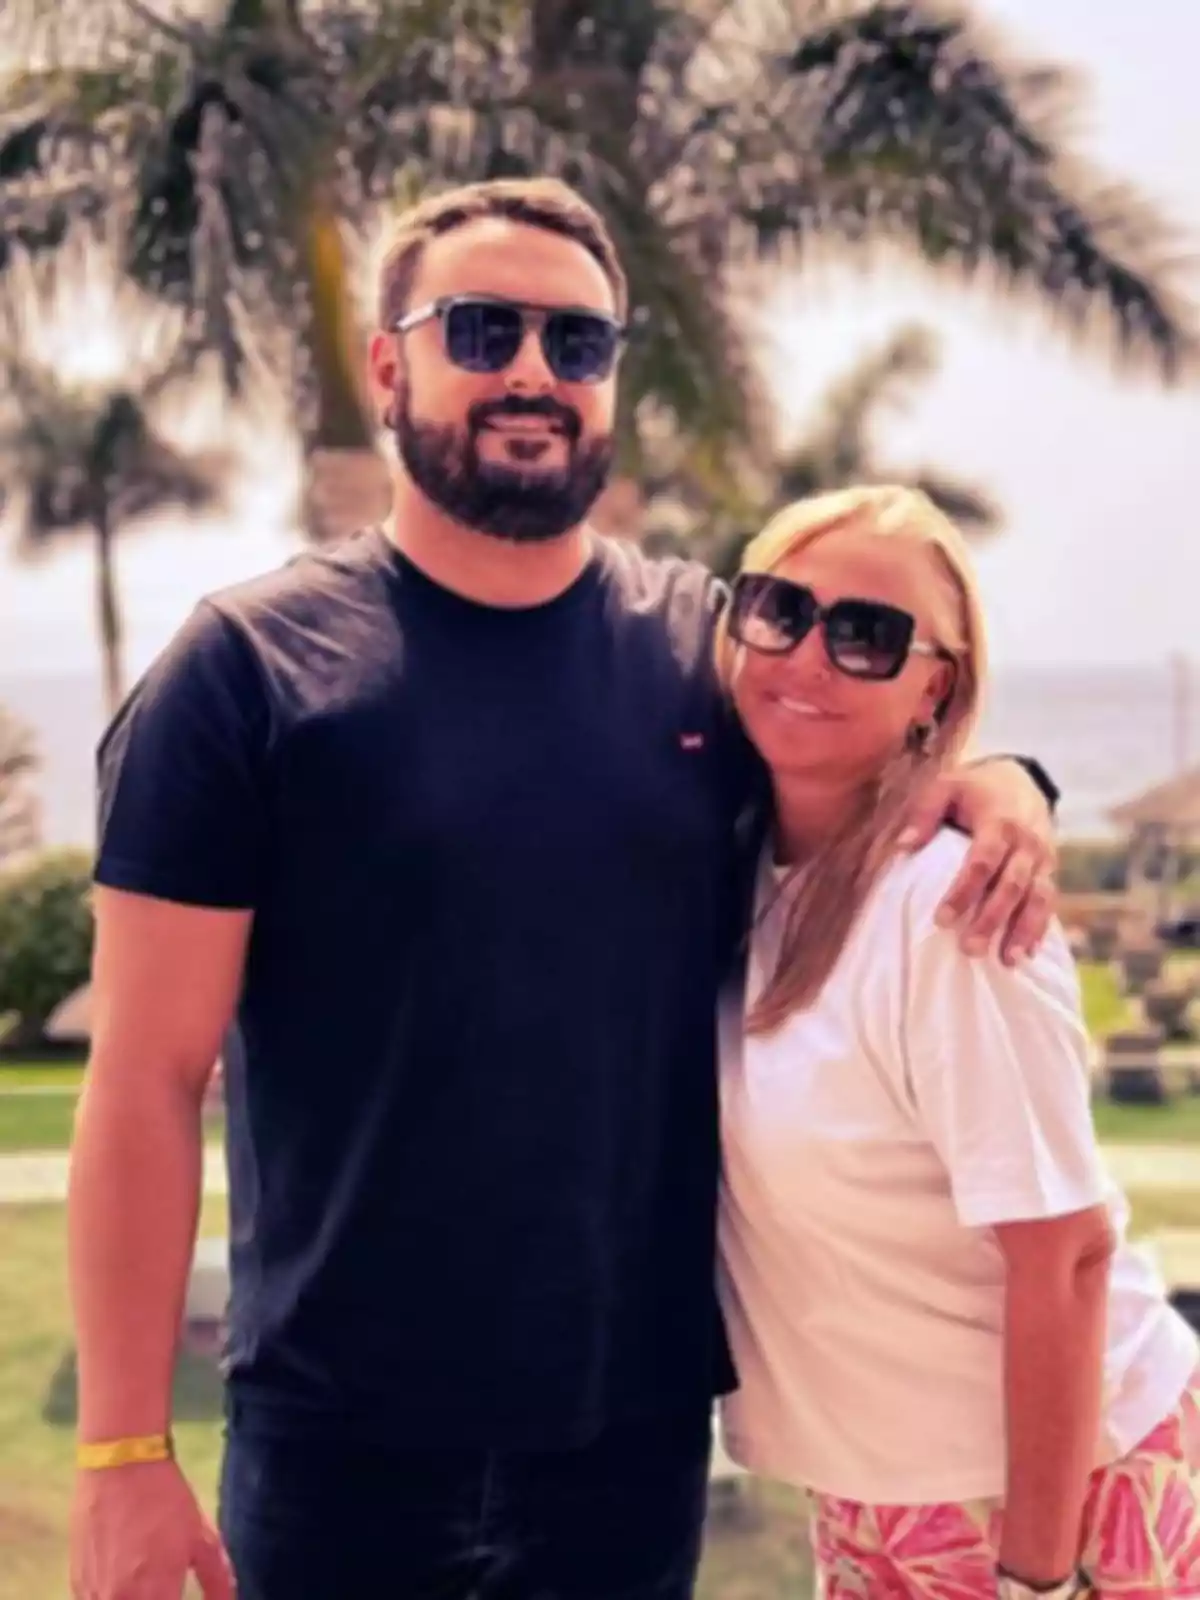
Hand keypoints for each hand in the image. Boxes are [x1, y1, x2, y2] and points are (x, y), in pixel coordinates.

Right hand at [70, 1458, 234, 1598]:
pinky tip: (122, 1580)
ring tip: (145, 1581)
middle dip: (157, 1599)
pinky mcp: (76, 1582)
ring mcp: (92, 1595)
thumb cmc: (166, 1501)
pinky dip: (110, 1596)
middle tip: (164, 1589)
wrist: (119, 1466)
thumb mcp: (201, 1538)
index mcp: (156, 1595)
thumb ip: (216, 1579)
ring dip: (131, 1599)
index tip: (179, 1595)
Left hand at [900, 758, 1056, 963]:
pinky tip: (1027, 955)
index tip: (941, 920)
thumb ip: (924, 813)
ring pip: (1038, 899)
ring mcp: (1043, 859)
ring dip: (1023, 931)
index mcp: (999, 821)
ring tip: (1007, 962)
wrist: (1021, 780)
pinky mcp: (1050, 871)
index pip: (982, 862)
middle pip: (1011, 886)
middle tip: (969, 950)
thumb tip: (903, 846)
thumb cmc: (972, 788)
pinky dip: (1039, 929)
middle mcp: (1027, 843)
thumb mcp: (945, 786)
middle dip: (992, 920)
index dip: (963, 892)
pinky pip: (1049, 903)